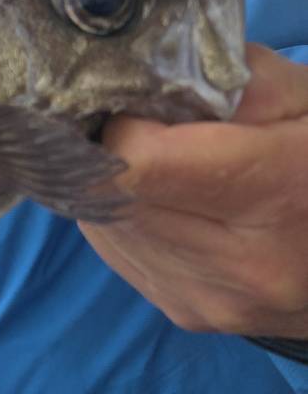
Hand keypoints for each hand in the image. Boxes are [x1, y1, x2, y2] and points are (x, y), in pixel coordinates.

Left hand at [80, 44, 307, 337]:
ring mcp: (212, 300)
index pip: (140, 163)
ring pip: (105, 224)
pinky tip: (166, 201)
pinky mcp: (187, 314)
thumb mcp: (306, 98)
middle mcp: (242, 265)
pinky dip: (126, 216)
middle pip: (114, 194)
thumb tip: (145, 81)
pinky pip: (117, 250)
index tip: (143, 105)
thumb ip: (228, 79)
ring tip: (163, 165)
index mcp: (281, 194)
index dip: (124, 124)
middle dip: (113, 151)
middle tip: (145, 126)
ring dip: (115, 185)